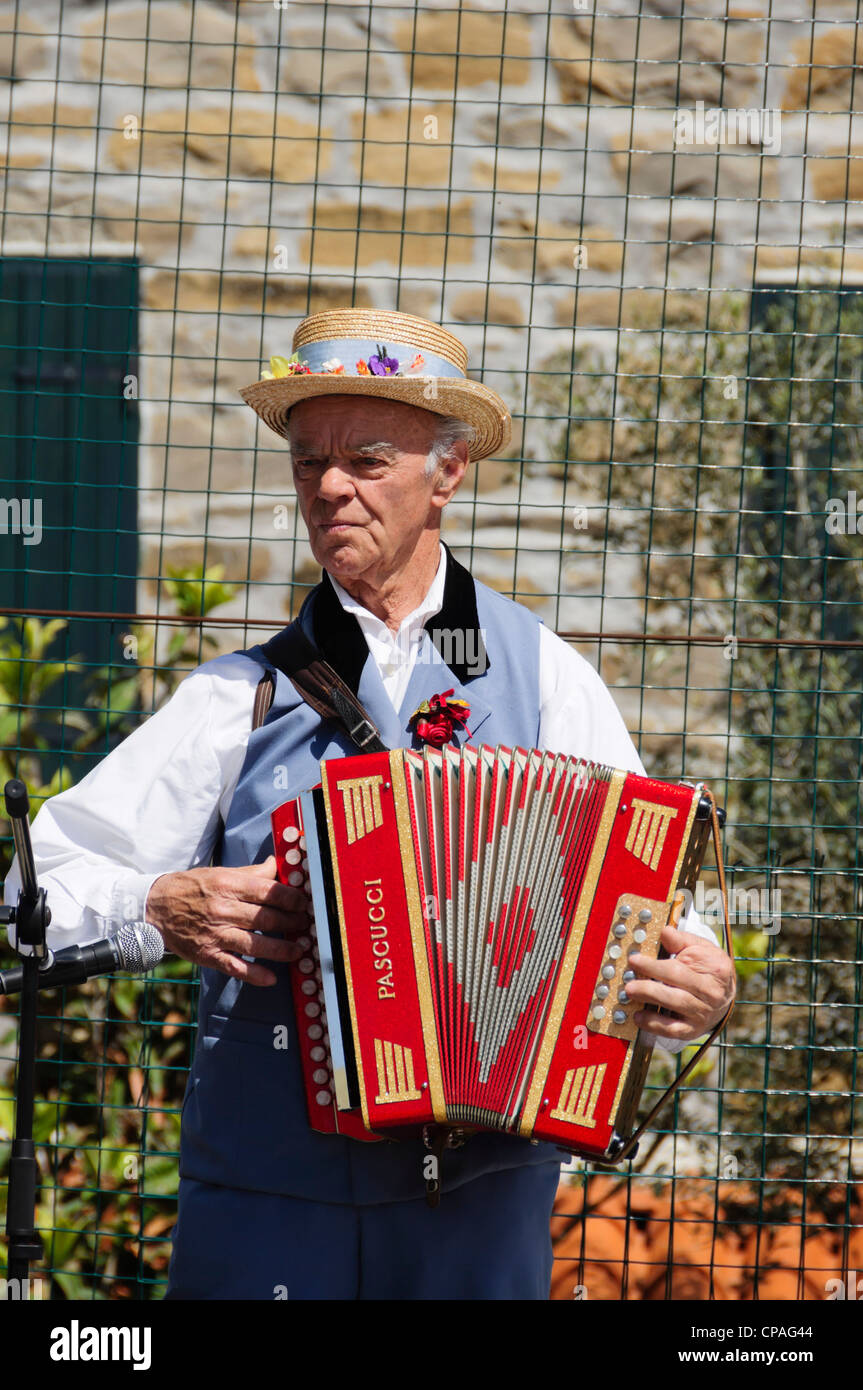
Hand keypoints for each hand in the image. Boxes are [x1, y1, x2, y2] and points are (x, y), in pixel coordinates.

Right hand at [144, 855, 308, 986]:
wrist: (154, 907)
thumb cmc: (191, 888)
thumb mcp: (220, 873)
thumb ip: (251, 873)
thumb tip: (277, 864)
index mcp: (227, 885)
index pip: (267, 891)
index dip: (291, 898)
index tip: (304, 902)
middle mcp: (222, 909)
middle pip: (265, 918)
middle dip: (292, 922)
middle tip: (307, 925)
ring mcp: (214, 934)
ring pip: (255, 943)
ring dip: (281, 949)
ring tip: (299, 950)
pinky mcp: (207, 954)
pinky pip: (234, 967)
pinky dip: (254, 974)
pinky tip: (271, 977)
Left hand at [624, 923, 735, 1042]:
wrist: (724, 994)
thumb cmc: (708, 967)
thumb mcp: (700, 948)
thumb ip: (680, 940)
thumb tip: (664, 932)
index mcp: (716, 971)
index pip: (679, 969)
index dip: (654, 966)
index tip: (634, 960)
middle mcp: (712, 995)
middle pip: (677, 991)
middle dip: (649, 987)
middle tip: (629, 984)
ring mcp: (703, 1014)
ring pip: (674, 1008)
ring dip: (650, 1001)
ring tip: (631, 994)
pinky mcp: (693, 1030)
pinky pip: (673, 1029)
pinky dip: (654, 1025)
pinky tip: (639, 1017)